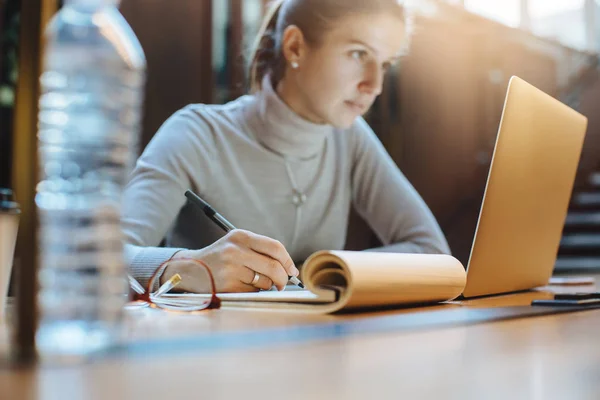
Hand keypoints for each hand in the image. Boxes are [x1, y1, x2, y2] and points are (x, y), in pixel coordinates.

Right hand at [159, 230, 298, 292]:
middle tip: (283, 283)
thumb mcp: (236, 244)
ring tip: (250, 280)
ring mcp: (230, 269)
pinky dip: (252, 292)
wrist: (188, 269)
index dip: (288, 261)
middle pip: (274, 267)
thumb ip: (261, 251)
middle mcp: (235, 251)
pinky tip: (239, 286)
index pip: (275, 247)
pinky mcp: (227, 286)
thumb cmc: (220, 257)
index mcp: (240, 236)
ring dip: (265, 285)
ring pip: (264, 282)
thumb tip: (289, 269)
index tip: (292, 270)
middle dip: (283, 278)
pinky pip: (252, 292)